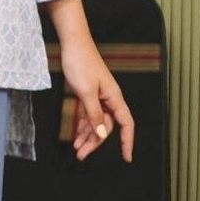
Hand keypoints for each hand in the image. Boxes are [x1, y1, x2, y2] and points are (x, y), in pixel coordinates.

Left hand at [43, 0, 134, 162]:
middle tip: (81, 155)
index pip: (126, 124)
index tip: (127, 157)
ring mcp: (98, 96)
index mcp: (113, 97)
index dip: (127, 141)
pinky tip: (77, 135)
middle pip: (107, 126)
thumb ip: (94, 113)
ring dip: (87, 136)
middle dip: (95, 142)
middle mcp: (108, 98)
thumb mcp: (85, 91)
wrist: (72, 42)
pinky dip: (83, 125)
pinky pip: (89, 114)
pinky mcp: (88, 93)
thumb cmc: (80, 62)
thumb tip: (101, 133)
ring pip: (96, 122)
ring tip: (76, 149)